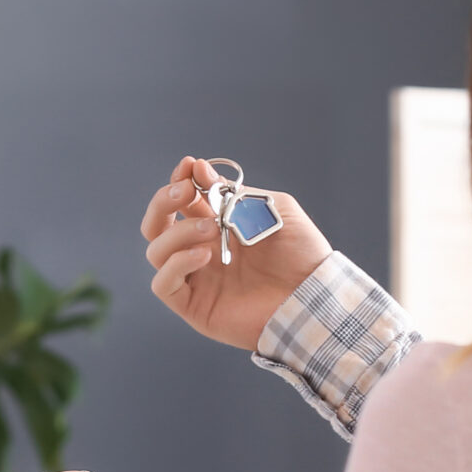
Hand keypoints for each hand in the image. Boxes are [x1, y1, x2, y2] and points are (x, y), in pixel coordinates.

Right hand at [139, 155, 333, 350]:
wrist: (315, 294)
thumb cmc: (300, 252)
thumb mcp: (271, 208)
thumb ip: (233, 192)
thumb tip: (198, 169)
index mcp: (216, 226)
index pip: (180, 202)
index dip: (179, 181)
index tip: (188, 166)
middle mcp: (200, 250)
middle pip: (156, 224)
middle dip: (164, 201)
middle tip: (185, 191)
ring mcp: (196, 278)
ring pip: (156, 250)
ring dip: (179, 232)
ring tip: (212, 228)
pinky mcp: (194, 306)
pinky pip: (162, 284)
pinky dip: (177, 264)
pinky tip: (204, 255)